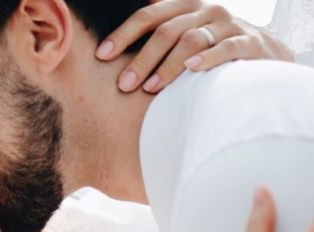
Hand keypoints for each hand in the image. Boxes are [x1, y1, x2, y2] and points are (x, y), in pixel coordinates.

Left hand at [96, 0, 294, 92]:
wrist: (264, 54)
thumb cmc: (213, 47)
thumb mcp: (187, 33)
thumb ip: (159, 34)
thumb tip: (111, 46)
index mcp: (186, 6)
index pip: (149, 15)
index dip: (123, 34)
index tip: (102, 55)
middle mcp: (207, 10)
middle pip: (167, 31)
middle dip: (142, 59)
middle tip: (123, 84)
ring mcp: (229, 25)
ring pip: (191, 40)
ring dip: (167, 66)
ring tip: (150, 88)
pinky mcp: (250, 42)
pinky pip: (226, 48)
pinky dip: (207, 58)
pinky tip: (191, 70)